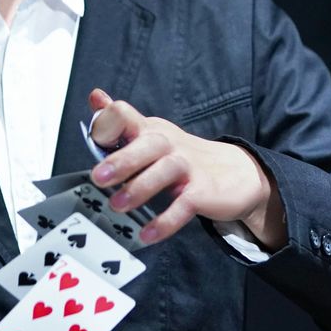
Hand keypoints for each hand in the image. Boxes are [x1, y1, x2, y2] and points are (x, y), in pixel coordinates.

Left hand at [84, 88, 280, 245]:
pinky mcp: (203, 191)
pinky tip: (148, 233)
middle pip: (147, 143)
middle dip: (122, 159)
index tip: (95, 141)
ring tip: (118, 205)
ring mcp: (188, 166)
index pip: (125, 115)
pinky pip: (184, 205)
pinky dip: (165, 221)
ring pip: (165, 171)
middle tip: (98, 177)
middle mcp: (168, 143)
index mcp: (150, 129)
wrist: (236, 172)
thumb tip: (95, 96)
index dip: (107, 125)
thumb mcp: (150, 135)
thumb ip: (121, 123)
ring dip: (140, 188)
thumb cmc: (182, 156)